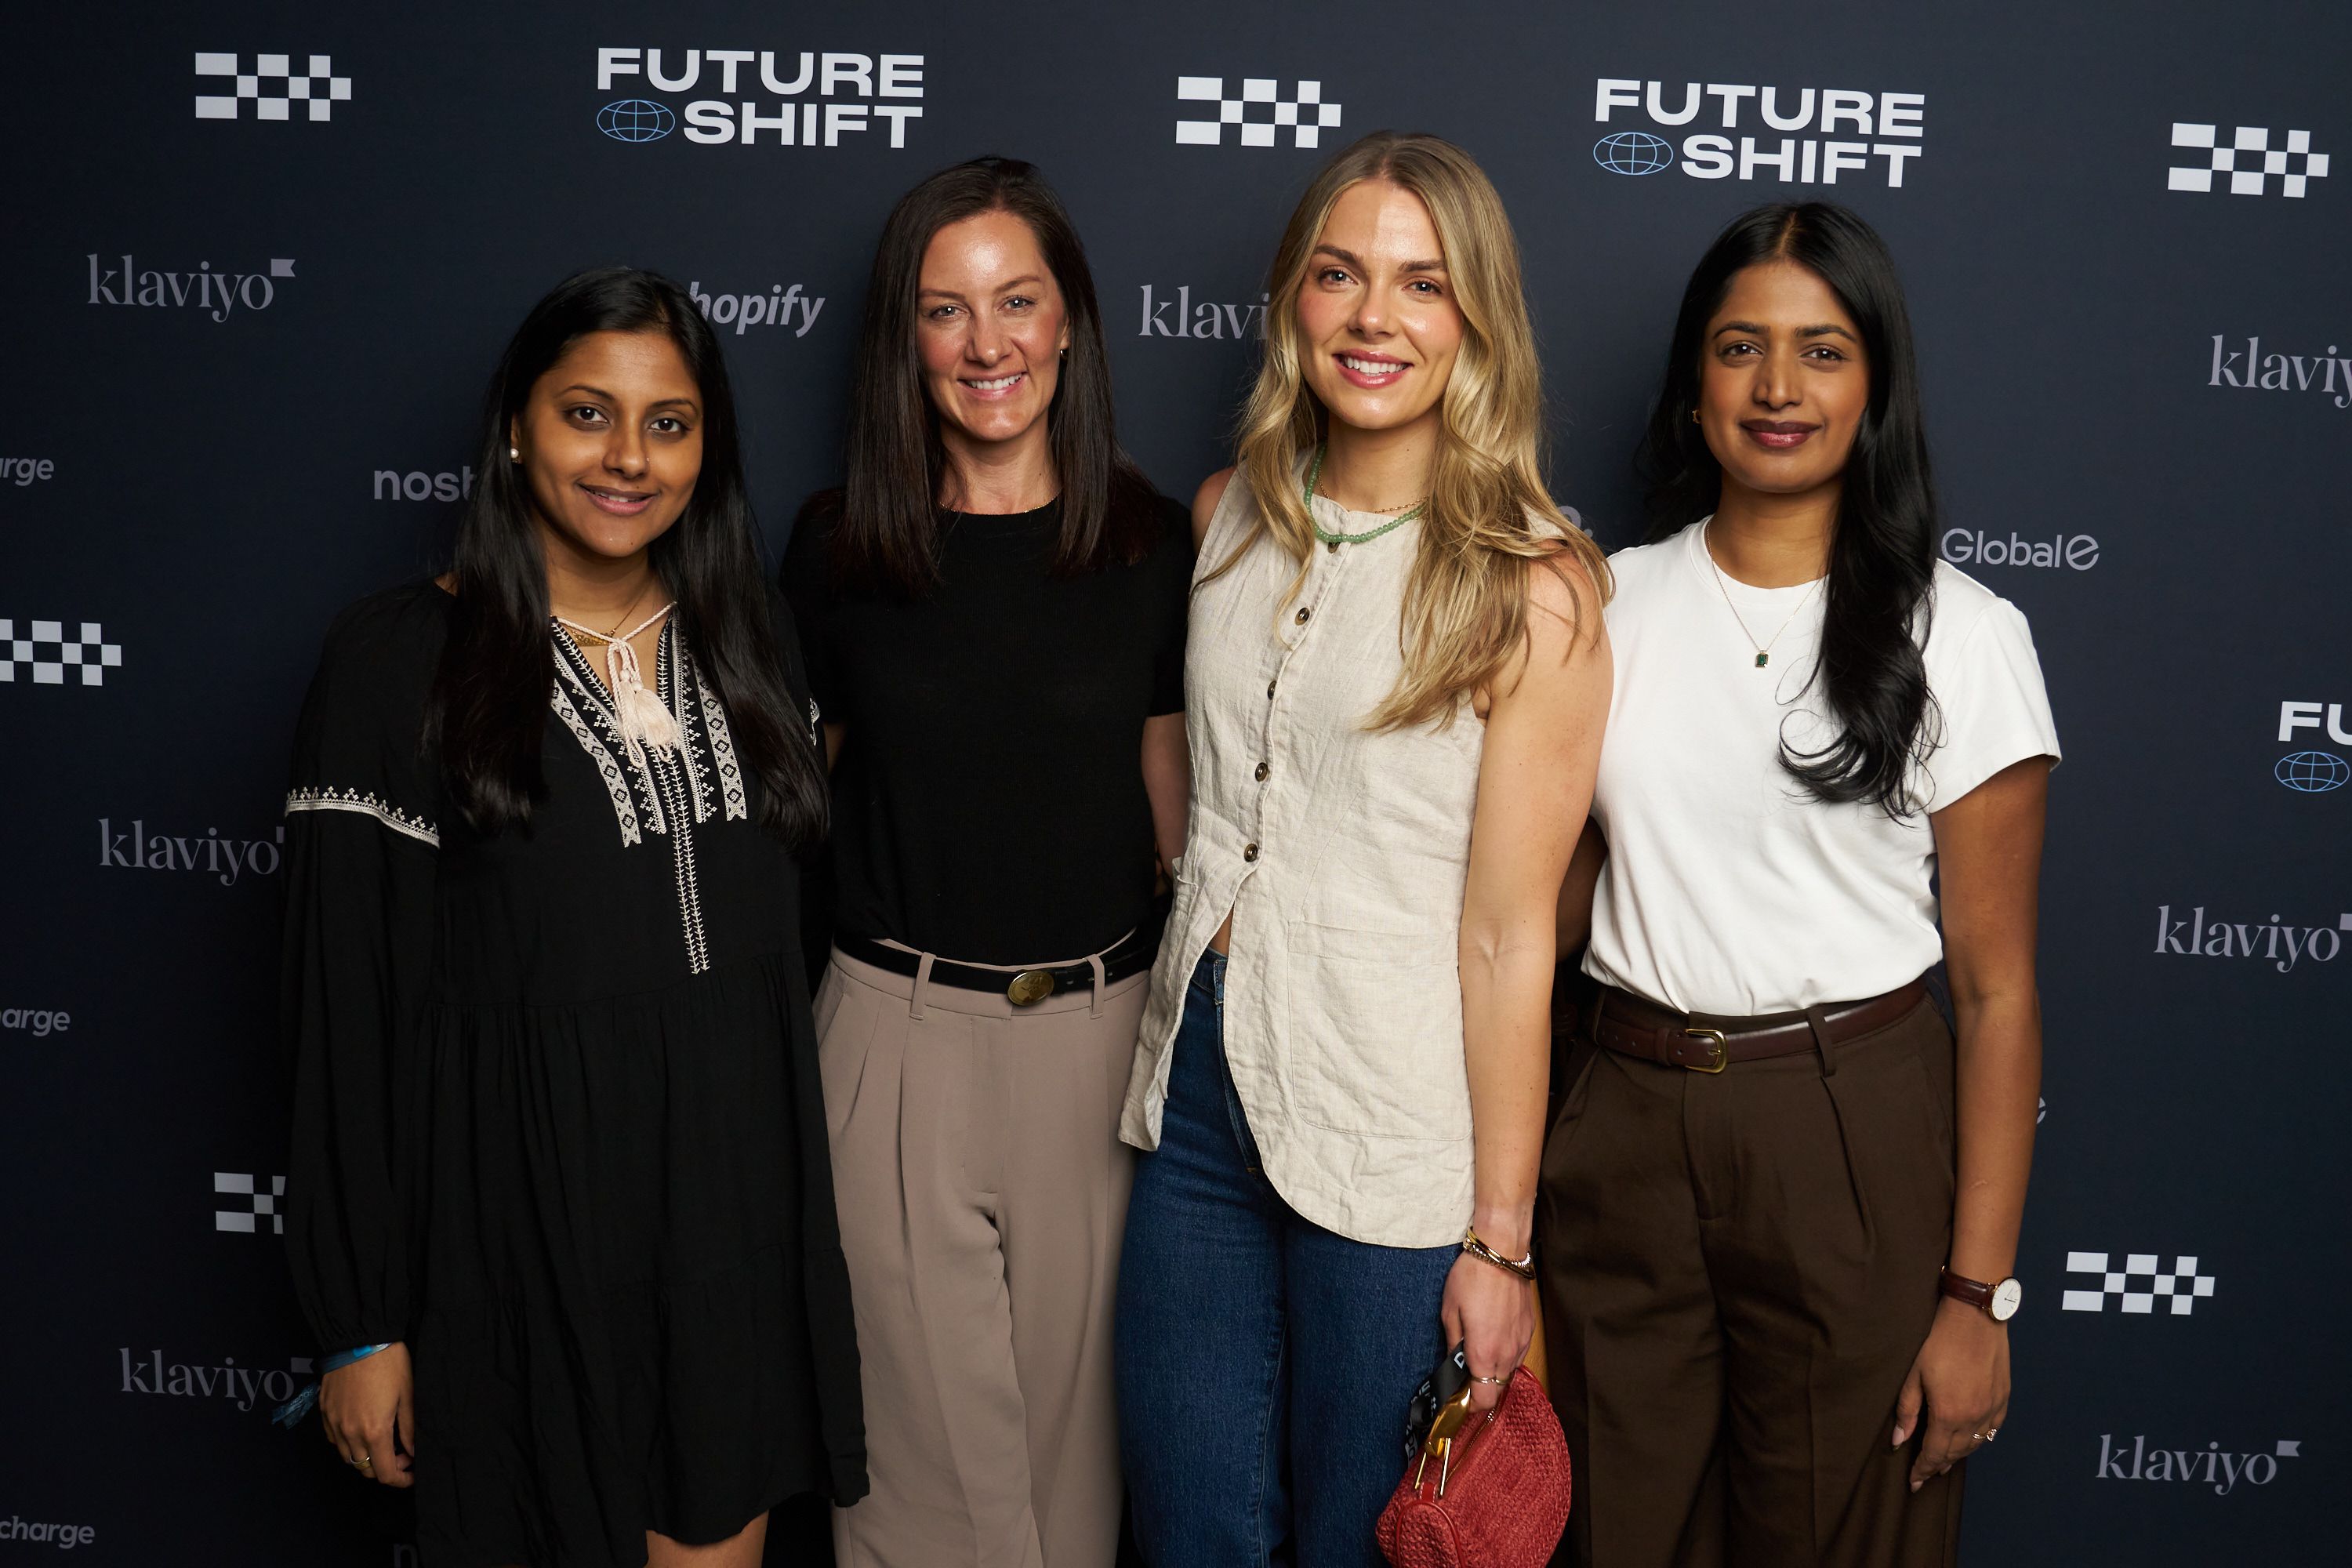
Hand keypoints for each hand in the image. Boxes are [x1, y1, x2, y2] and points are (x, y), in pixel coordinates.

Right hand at [320, 1343, 414, 1487]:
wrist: (360, 1338)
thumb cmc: (389, 1363)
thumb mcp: (407, 1396)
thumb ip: (409, 1430)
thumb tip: (412, 1453)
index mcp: (374, 1431)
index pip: (384, 1473)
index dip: (400, 1479)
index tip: (411, 1474)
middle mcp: (349, 1433)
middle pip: (364, 1469)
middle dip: (384, 1468)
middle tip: (401, 1454)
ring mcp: (333, 1423)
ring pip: (347, 1457)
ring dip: (366, 1457)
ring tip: (383, 1442)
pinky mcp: (324, 1412)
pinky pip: (334, 1440)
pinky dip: (348, 1444)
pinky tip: (362, 1430)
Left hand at [1441, 1252, 1534, 1412]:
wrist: (1502, 1252)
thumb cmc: (1472, 1278)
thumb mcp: (1450, 1312)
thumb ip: (1453, 1344)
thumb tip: (1454, 1364)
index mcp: (1485, 1352)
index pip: (1484, 1399)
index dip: (1470, 1405)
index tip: (1459, 1399)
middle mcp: (1508, 1353)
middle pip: (1497, 1389)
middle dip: (1480, 1389)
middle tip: (1463, 1376)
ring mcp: (1522, 1342)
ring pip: (1508, 1373)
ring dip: (1493, 1373)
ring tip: (1476, 1354)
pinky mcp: (1529, 1330)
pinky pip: (1517, 1355)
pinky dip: (1504, 1356)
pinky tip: (1492, 1339)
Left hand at [1892, 1298, 2008, 1490]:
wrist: (1975, 1317)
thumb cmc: (1938, 1341)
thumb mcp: (1914, 1375)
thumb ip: (1907, 1411)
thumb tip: (1899, 1442)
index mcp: (1949, 1415)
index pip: (1935, 1454)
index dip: (1923, 1469)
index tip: (1914, 1482)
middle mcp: (1974, 1418)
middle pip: (1956, 1453)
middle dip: (1939, 1466)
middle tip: (1927, 1474)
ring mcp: (1992, 1409)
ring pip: (1975, 1445)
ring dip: (1959, 1455)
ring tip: (1945, 1462)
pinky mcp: (2003, 1398)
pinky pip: (1992, 1430)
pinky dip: (1980, 1440)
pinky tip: (1972, 1440)